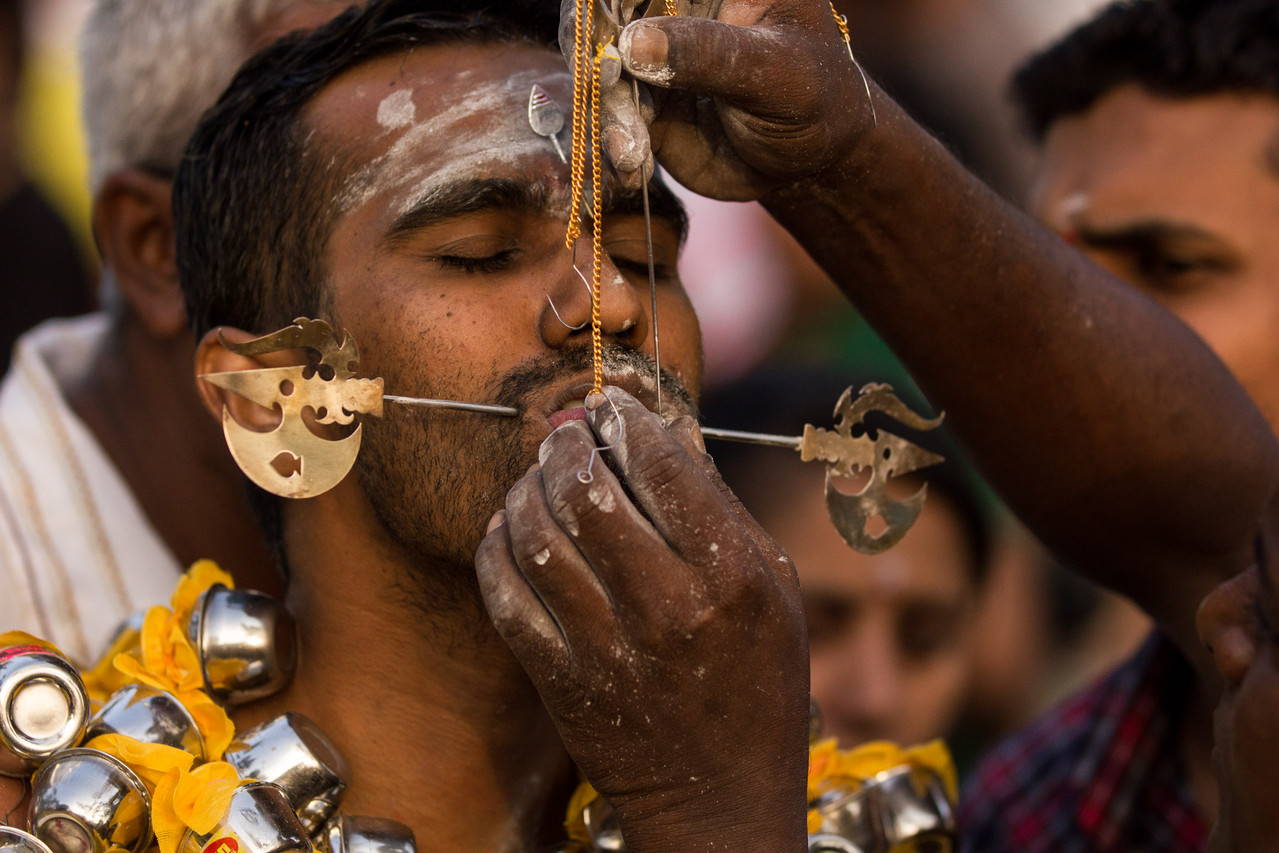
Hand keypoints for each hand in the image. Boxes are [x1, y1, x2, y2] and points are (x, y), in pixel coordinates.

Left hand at [475, 387, 808, 852]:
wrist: (719, 797)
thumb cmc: (758, 682)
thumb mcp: (773, 587)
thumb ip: (719, 508)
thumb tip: (662, 433)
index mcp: (731, 576)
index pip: (662, 467)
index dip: (626, 420)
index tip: (611, 406)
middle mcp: (667, 606)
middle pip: (587, 491)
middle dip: (566, 446)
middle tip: (564, 435)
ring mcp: (607, 646)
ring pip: (536, 535)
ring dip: (524, 490)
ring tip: (536, 477)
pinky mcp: (561, 680)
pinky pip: (504, 593)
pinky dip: (496, 547)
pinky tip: (509, 530)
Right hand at [559, 0, 876, 199]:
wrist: (811, 161)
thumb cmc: (814, 98)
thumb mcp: (776, 74)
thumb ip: (710, 55)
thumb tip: (630, 44)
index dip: (606, 5)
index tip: (606, 45)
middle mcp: (672, 9)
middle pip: (602, 17)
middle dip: (598, 64)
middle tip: (611, 102)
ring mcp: (651, 56)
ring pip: (599, 73)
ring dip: (606, 117)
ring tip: (632, 155)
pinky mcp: (641, 103)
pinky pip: (608, 119)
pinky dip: (614, 147)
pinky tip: (634, 170)